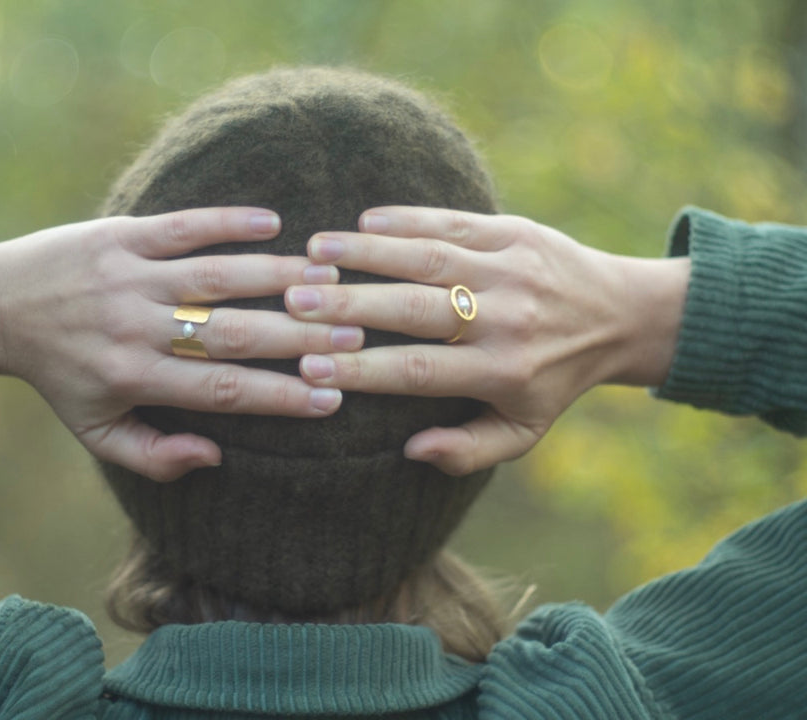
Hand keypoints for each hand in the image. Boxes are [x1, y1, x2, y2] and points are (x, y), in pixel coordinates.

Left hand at [0, 207, 361, 480]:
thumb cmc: (60, 376)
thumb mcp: (96, 432)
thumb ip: (152, 457)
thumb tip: (215, 457)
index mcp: (134, 378)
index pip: (222, 391)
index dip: (280, 396)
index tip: (331, 398)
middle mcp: (136, 327)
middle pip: (230, 333)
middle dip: (297, 336)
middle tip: (353, 335)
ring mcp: (129, 276)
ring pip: (215, 276)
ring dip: (277, 275)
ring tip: (331, 278)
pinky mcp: (120, 235)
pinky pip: (181, 226)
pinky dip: (228, 222)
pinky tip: (273, 223)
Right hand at [285, 207, 688, 474]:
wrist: (622, 315)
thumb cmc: (556, 379)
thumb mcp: (525, 431)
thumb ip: (470, 451)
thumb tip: (412, 450)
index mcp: (503, 372)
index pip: (419, 371)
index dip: (361, 370)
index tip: (309, 368)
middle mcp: (506, 319)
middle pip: (415, 310)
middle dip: (349, 305)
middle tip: (293, 301)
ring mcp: (511, 269)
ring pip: (429, 258)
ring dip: (367, 253)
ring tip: (314, 251)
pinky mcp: (516, 232)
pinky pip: (454, 223)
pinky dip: (408, 220)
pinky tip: (365, 222)